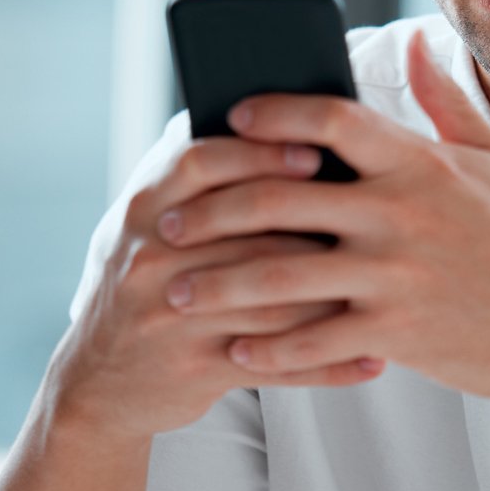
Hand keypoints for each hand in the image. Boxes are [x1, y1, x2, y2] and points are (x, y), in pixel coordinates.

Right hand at [50, 136, 386, 443]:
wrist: (99, 381)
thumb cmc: (140, 282)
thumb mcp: (140, 222)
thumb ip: (185, 173)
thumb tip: (249, 109)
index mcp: (142, 208)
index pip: (201, 164)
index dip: (260, 154)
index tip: (315, 152)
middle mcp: (151, 257)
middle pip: (246, 231)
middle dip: (314, 225)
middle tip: (371, 219)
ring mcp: (172, 316)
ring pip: (270, 300)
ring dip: (335, 296)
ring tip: (390, 287)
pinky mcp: (194, 369)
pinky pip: (276, 365)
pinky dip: (328, 366)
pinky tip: (373, 358)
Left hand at [154, 31, 489, 431]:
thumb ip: (444, 106)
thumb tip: (416, 45)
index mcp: (420, 164)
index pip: (330, 118)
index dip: (271, 112)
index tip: (227, 120)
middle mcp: (400, 213)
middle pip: (279, 195)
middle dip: (211, 208)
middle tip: (167, 221)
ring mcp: (396, 274)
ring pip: (280, 273)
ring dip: (217, 283)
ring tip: (176, 291)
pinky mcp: (398, 334)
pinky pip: (313, 340)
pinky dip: (267, 347)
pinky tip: (233, 348)